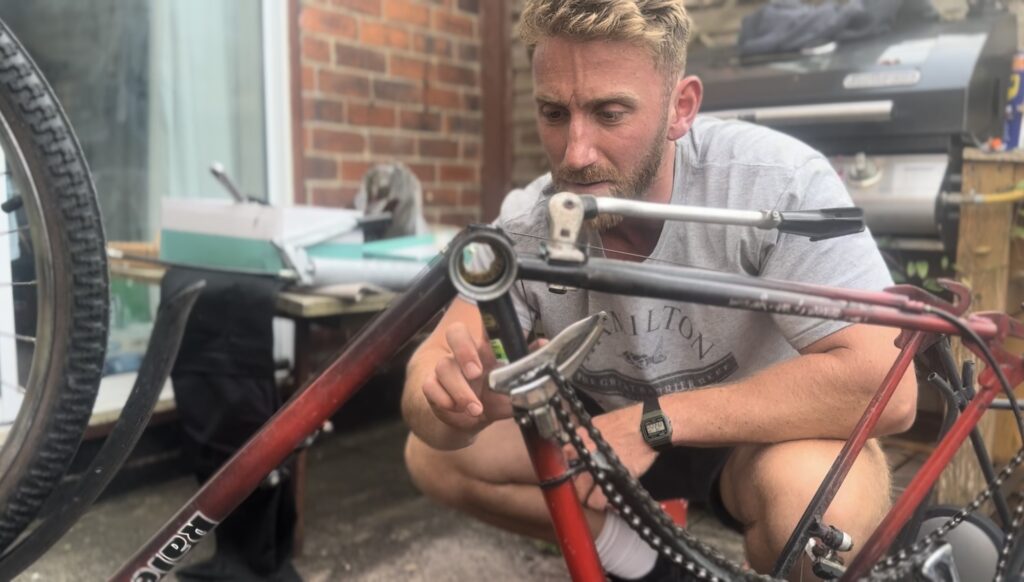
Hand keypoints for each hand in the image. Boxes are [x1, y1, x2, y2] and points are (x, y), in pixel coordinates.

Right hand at [421, 323, 547, 434]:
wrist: (470, 420)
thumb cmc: (492, 396)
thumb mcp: (511, 386)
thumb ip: (527, 367)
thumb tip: (544, 344)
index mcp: (485, 349)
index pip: (485, 326)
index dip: (487, 317)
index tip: (492, 319)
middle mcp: (464, 354)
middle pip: (455, 332)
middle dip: (464, 351)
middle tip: (477, 373)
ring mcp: (446, 369)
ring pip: (444, 366)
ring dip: (460, 390)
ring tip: (475, 408)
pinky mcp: (432, 386)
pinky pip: (429, 386)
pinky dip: (442, 398)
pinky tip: (454, 409)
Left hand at [568, 404, 659, 510]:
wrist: (646, 426)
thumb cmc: (626, 421)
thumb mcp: (598, 423)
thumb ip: (584, 435)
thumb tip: (576, 443)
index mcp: (580, 440)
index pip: (561, 461)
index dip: (565, 470)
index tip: (569, 475)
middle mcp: (585, 455)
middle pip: (570, 481)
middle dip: (575, 487)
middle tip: (581, 490)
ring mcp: (598, 468)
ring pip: (581, 494)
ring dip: (586, 498)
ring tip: (592, 498)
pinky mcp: (613, 480)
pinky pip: (598, 500)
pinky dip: (601, 504)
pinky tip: (605, 502)